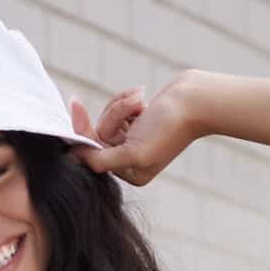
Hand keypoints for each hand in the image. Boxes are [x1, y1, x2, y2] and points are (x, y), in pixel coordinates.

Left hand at [67, 74, 197, 186]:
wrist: (196, 99)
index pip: (95, 155)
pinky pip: (118, 109)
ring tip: (141, 100)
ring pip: (109, 120)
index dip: (83, 133)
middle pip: (100, 136)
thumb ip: (101, 160)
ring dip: (122, 105)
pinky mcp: (138, 121)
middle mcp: (131, 160)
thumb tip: (73, 158)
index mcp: (131, 174)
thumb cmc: (169, 127)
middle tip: (131, 102)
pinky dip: (127, 100)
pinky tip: (142, 96)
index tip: (75, 107)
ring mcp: (134, 139)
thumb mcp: (133, 151)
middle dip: (113, 115)